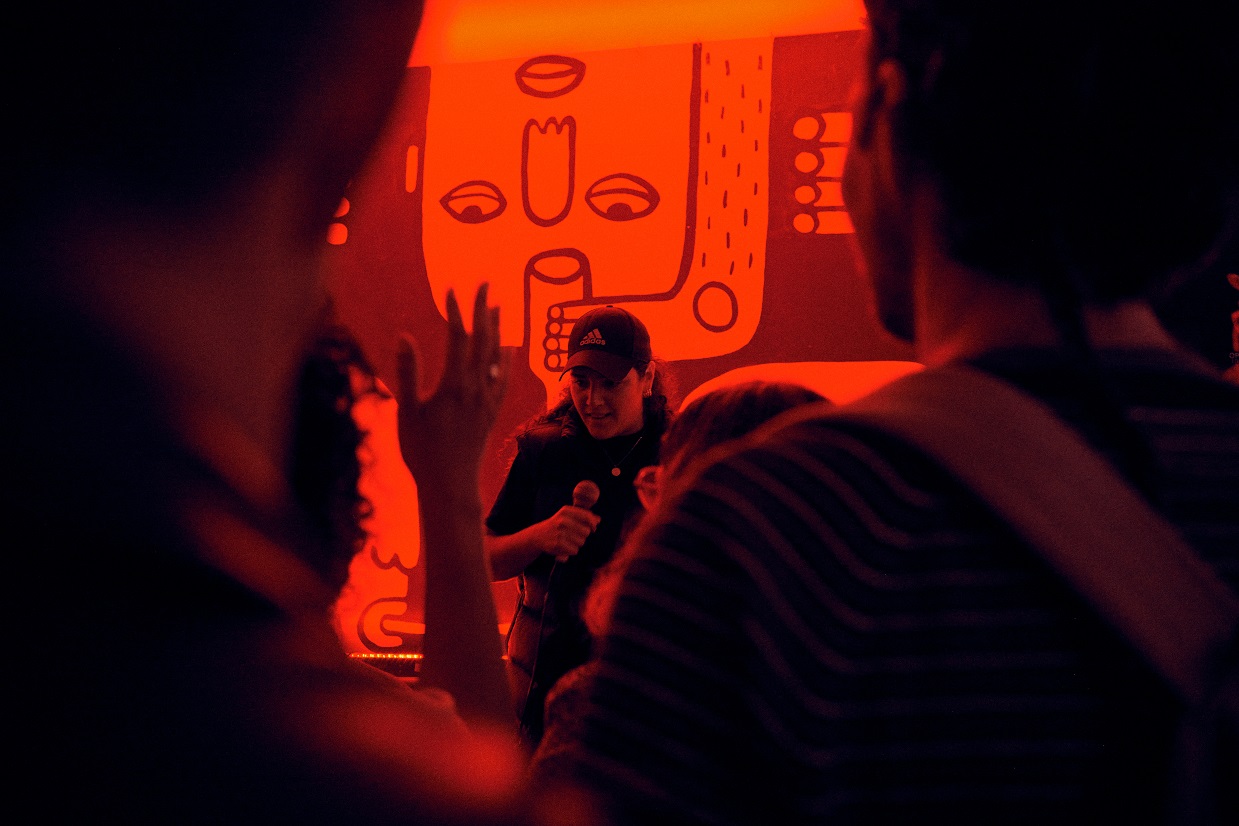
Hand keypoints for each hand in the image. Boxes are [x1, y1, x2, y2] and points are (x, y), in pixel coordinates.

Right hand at [396, 283, 507, 486]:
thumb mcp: (407, 412)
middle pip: (484, 339)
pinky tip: (509, 347)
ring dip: (498, 328)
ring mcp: (488, 399)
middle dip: (484, 308)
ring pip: (497, 355)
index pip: (458, 337)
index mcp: (453, 385)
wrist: (450, 484)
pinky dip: (506, 358)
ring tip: (499, 305)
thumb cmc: (422, 451)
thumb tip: (404, 336)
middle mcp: (476, 388)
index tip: (452, 288)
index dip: (456, 311)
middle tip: (486, 282)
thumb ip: (408, 373)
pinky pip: (504, 378)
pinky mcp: (493, 411)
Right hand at [537, 505, 599, 559]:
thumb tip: (598, 520)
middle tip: (574, 534)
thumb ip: (584, 516)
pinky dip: (572, 550)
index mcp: (566, 511)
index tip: (594, 528)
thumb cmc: (558, 525)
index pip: (587, 516)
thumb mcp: (568, 516)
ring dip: (578, 543)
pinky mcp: (557, 545)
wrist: (539, 535)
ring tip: (568, 540)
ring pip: (582, 542)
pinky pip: (575, 550)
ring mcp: (559, 533)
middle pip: (586, 531)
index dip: (593, 523)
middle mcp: (562, 520)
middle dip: (584, 534)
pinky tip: (565, 547)